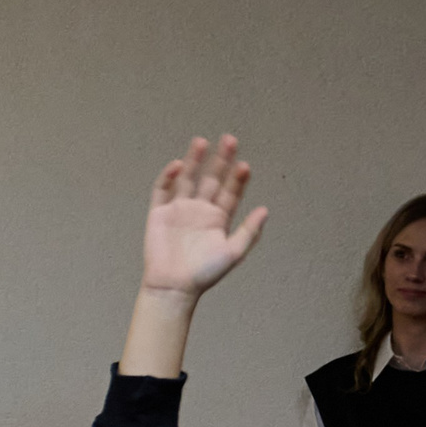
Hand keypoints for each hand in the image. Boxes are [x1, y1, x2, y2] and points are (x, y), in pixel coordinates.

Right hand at [139, 135, 268, 300]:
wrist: (174, 287)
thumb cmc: (204, 274)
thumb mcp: (233, 253)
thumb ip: (249, 231)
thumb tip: (266, 210)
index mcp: (218, 218)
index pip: (231, 191)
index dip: (238, 178)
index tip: (244, 165)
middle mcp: (200, 210)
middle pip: (211, 178)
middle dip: (220, 160)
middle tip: (229, 140)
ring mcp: (179, 209)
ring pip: (188, 179)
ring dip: (194, 161)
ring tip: (201, 142)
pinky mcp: (159, 213)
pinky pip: (163, 190)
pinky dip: (169, 177)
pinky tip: (178, 165)